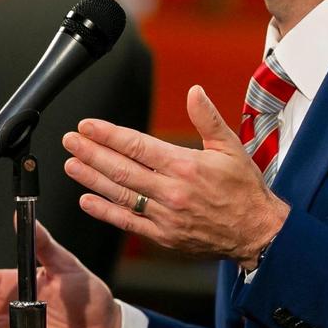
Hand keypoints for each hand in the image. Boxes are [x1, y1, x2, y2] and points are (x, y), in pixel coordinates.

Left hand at [63, 85, 288, 269]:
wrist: (256, 233)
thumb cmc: (244, 189)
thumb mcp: (231, 147)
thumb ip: (208, 118)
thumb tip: (194, 92)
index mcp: (185, 166)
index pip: (137, 146)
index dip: (108, 135)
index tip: (88, 126)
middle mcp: (171, 191)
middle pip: (121, 169)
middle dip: (91, 153)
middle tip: (71, 141)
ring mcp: (165, 216)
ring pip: (120, 194)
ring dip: (91, 179)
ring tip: (71, 164)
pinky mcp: (163, 235)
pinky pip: (128, 221)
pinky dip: (105, 211)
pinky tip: (87, 200)